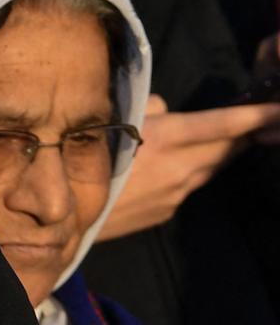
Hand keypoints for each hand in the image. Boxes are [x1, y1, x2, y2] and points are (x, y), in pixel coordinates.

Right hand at [98, 95, 279, 239]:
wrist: (66, 215)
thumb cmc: (83, 158)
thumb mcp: (111, 121)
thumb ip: (147, 110)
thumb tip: (165, 110)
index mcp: (166, 139)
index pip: (222, 124)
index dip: (254, 115)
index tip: (279, 109)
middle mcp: (181, 168)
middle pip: (226, 148)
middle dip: (245, 134)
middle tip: (261, 121)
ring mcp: (177, 194)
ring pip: (209, 167)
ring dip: (219, 152)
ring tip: (222, 139)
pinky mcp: (167, 212)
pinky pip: (189, 185)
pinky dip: (190, 171)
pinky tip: (170, 168)